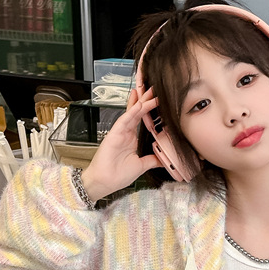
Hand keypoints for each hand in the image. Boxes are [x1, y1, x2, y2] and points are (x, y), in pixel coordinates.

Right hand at [80, 86, 161, 201]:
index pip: (142, 119)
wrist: (105, 182)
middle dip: (146, 99)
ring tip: (151, 90)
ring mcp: (120, 131)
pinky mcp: (115, 133)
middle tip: (156, 87)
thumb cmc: (118, 175)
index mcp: (132, 138)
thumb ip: (152, 160)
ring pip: (133, 112)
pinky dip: (133, 111)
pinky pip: (125, 119)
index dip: (149, 109)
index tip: (158, 100)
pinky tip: (141, 104)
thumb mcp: (141, 166)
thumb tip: (163, 159)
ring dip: (142, 101)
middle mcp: (126, 132)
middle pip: (138, 112)